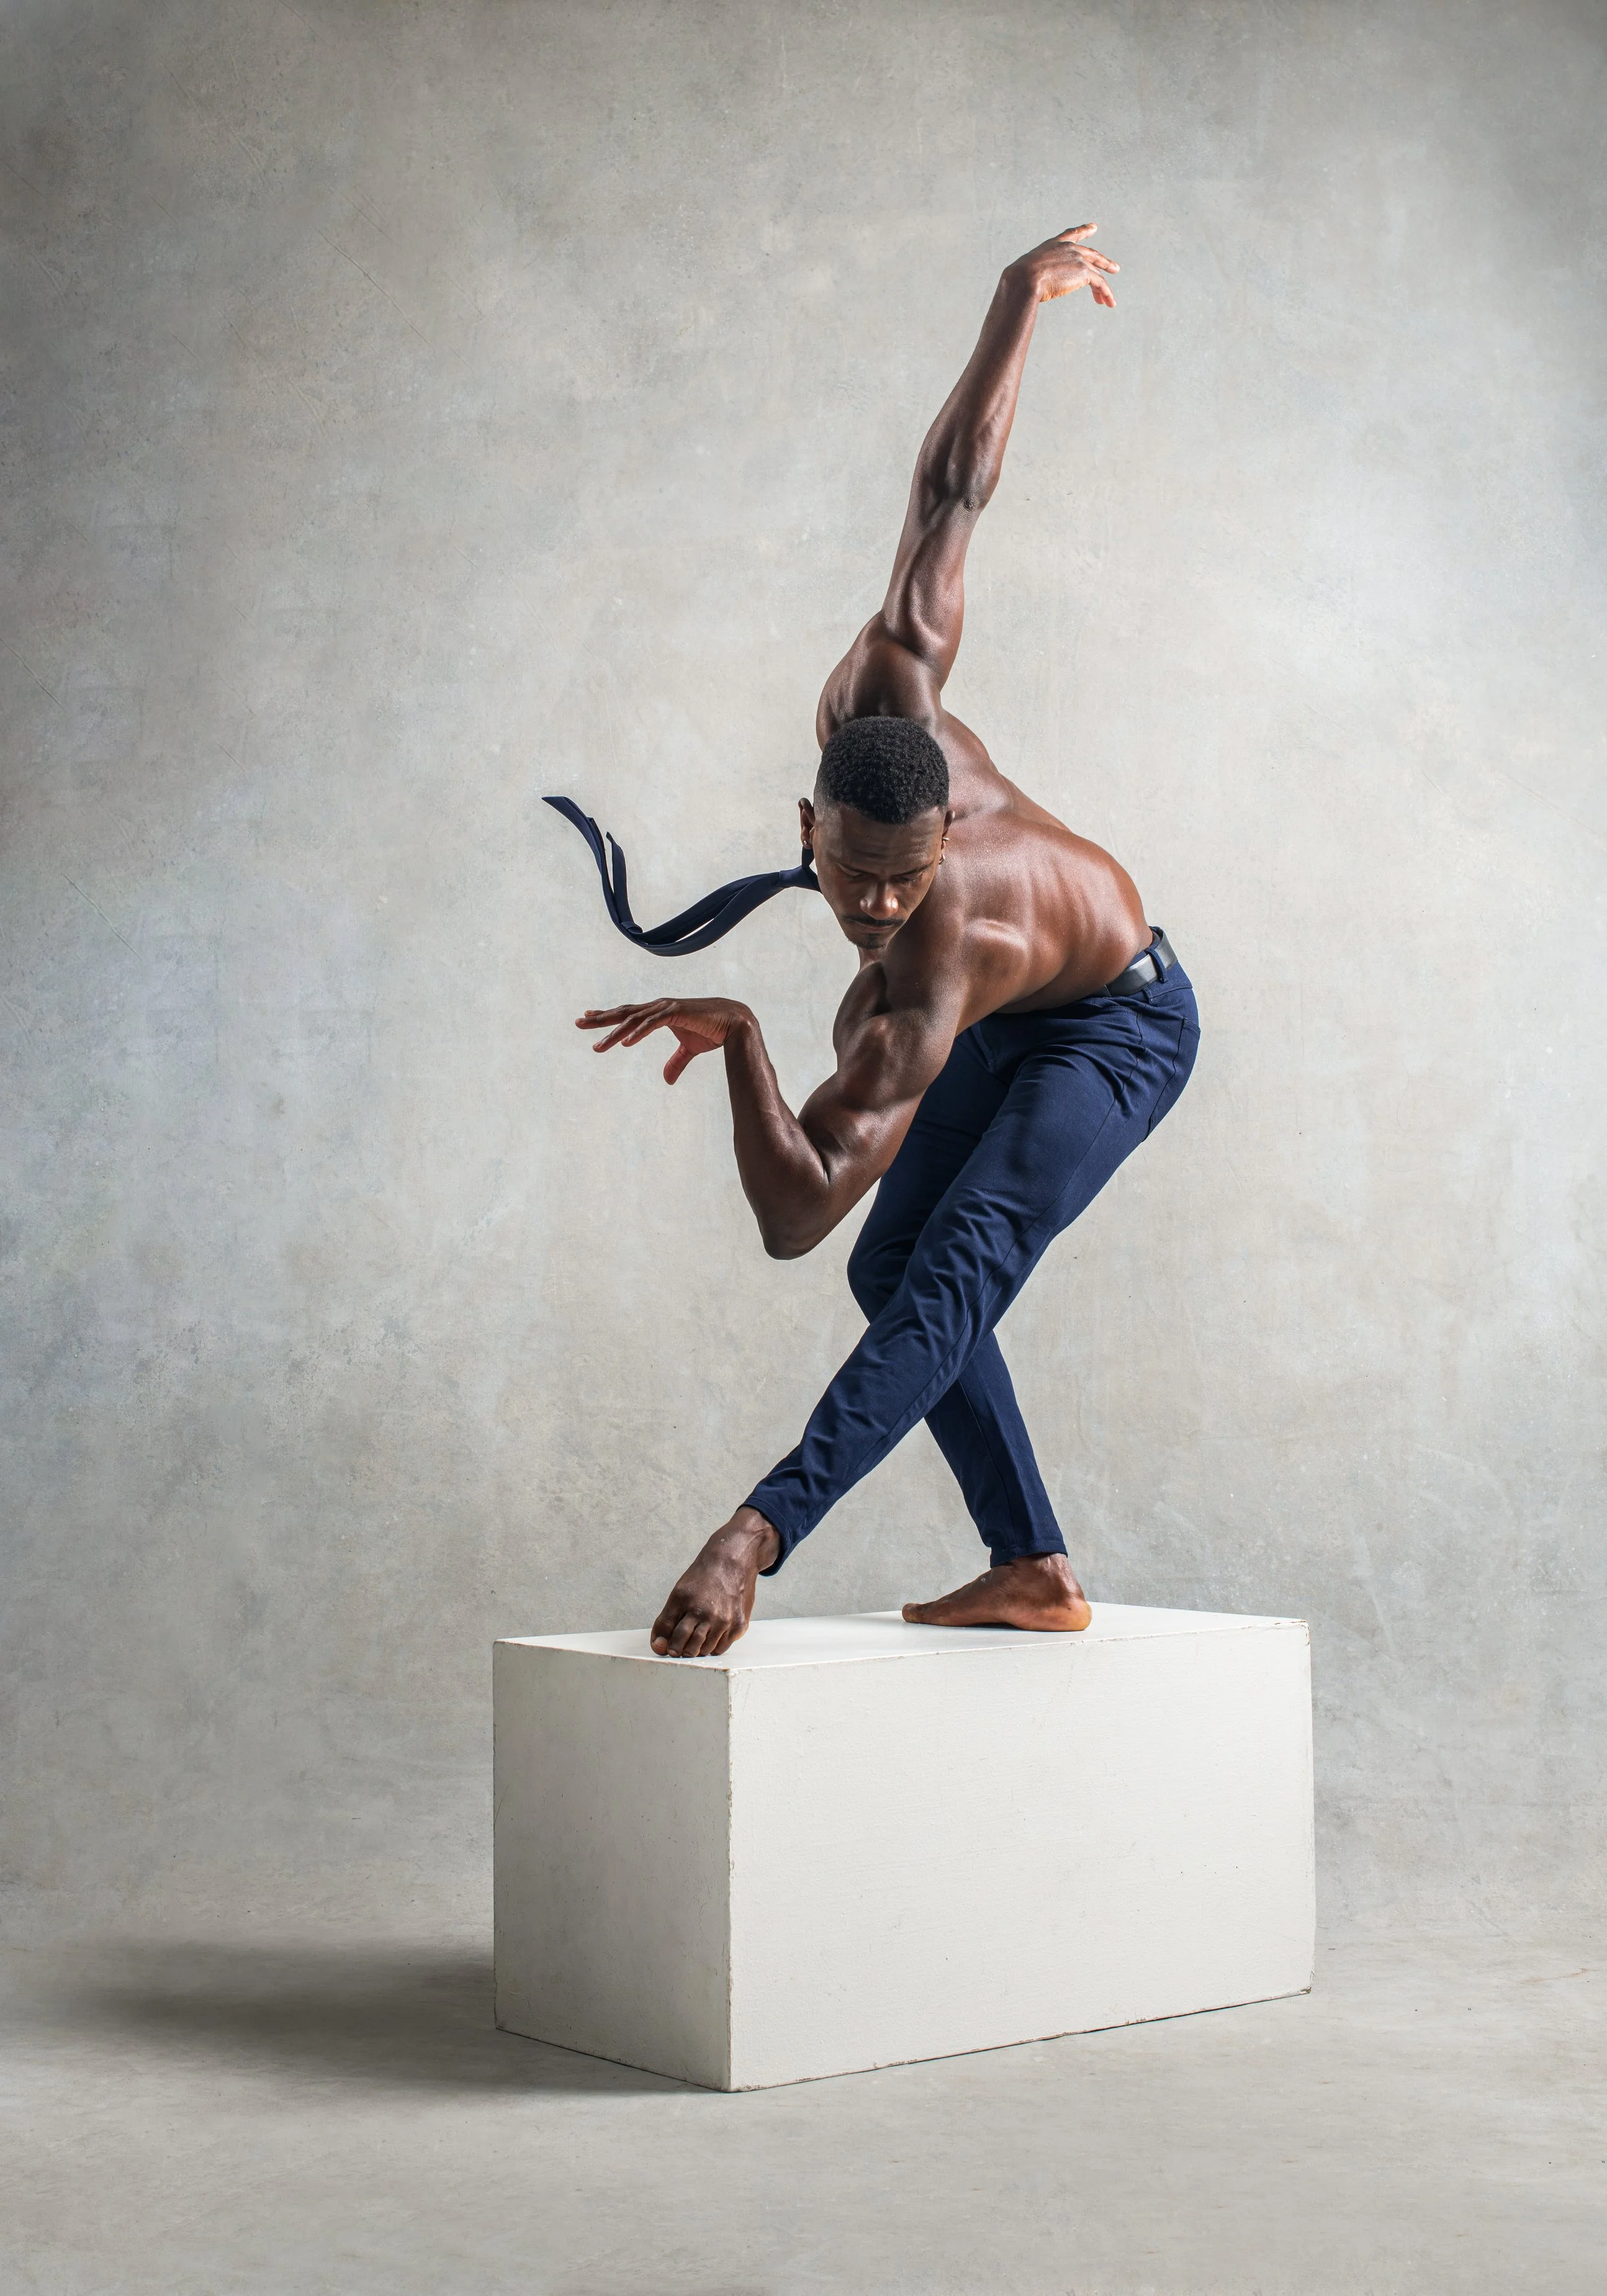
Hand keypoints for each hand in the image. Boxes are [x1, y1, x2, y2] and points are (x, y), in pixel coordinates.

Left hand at [576, 996, 752, 1083]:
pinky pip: (652, 1023)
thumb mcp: (689, 1050)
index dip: (607, 1016)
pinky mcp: (676, 1012)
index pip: (628, 1013)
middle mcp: (658, 1007)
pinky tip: (625, 1043)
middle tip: (578, 1023)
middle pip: (623, 1013)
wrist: (735, 1023)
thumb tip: (665, 1080)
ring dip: (615, 1033)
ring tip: (598, 1047)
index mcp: (659, 1012)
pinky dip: (638, 1032)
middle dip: (600, 1018)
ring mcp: (666, 1008)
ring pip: (633, 1019)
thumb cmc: (712, 1032)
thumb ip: (675, 1062)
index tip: (588, 1018)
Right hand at [1005, 223, 1117, 308]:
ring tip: (1110, 300)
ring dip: (1104, 289)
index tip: (1094, 227)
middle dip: (1103, 262)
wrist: (1025, 279)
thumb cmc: (1019, 279)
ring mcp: (1078, 259)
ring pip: (1097, 273)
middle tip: (1114, 268)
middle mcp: (1068, 249)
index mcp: (1053, 245)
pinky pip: (1099, 284)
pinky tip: (1109, 303)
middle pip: (1091, 255)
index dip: (1084, 231)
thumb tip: (1022, 290)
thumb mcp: (1025, 273)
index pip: (1072, 234)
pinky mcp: (1084, 272)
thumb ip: (1031, 277)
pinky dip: (1106, 294)